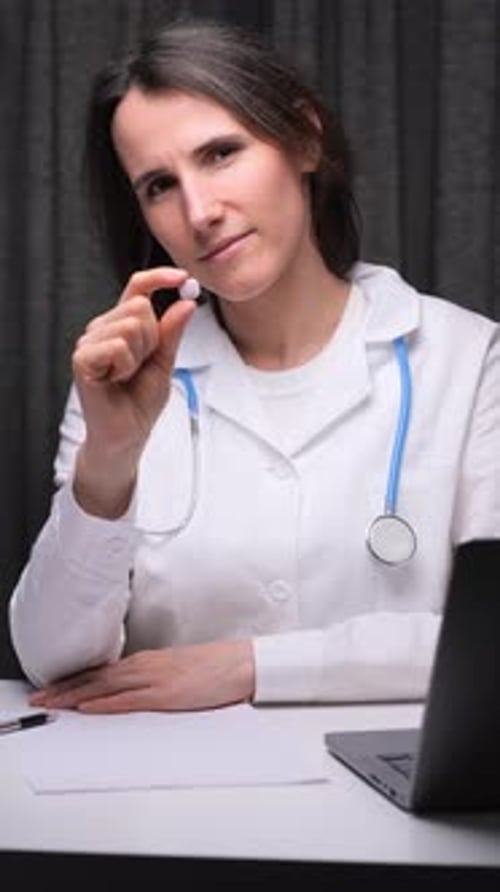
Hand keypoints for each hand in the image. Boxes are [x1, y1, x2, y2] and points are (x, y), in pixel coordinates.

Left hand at [28, 640, 255, 712]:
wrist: (242, 662)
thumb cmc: (214, 667)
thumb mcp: (176, 668)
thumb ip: (152, 677)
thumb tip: (132, 688)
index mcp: (148, 660)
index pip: (102, 669)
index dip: (74, 678)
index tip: (53, 686)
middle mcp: (146, 666)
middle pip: (96, 676)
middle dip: (65, 687)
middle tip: (40, 697)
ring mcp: (156, 679)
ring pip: (106, 686)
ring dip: (76, 694)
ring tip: (52, 703)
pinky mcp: (167, 694)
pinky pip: (129, 699)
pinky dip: (106, 702)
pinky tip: (89, 707)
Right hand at [72, 267, 196, 516]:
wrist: (128, 434)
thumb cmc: (140, 400)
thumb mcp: (165, 362)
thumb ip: (172, 332)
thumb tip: (186, 302)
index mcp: (121, 324)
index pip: (137, 287)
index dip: (159, 277)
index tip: (182, 278)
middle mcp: (102, 328)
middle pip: (139, 307)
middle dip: (152, 338)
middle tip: (141, 365)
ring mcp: (89, 342)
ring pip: (129, 325)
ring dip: (139, 355)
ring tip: (127, 375)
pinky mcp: (82, 359)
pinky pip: (116, 345)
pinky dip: (125, 365)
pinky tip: (116, 380)